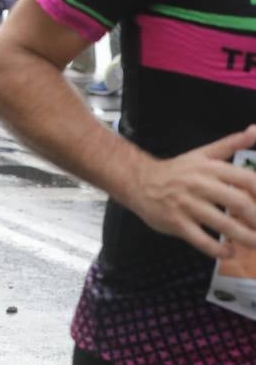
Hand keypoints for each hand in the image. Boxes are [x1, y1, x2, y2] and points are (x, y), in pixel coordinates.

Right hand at [122, 125, 255, 258]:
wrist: (138, 180)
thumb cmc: (176, 170)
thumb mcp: (203, 154)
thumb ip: (231, 144)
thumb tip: (255, 130)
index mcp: (210, 168)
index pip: (247, 180)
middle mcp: (200, 185)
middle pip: (239, 203)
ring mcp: (187, 204)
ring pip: (223, 224)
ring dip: (245, 238)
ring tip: (255, 244)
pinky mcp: (176, 222)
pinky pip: (202, 240)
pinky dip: (218, 250)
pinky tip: (228, 252)